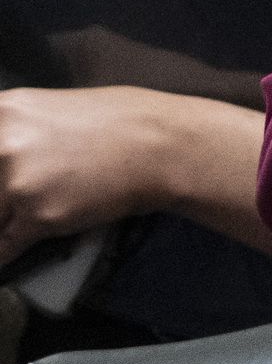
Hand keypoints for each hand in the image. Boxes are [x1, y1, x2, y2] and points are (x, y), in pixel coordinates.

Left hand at [0, 85, 175, 267]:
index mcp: (2, 110)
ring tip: (31, 215)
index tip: (0, 189)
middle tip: (12, 201)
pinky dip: (7, 254)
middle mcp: (0, 144)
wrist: (163, 145)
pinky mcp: (38, 217)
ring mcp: (17, 182)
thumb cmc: (118, 119)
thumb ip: (10, 130)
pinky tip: (17, 249)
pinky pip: (4, 248)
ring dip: (5, 222)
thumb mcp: (48, 109)